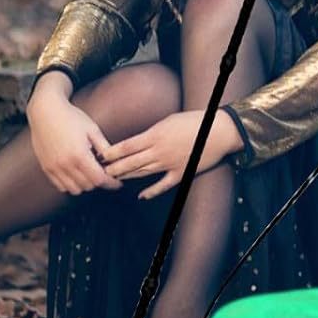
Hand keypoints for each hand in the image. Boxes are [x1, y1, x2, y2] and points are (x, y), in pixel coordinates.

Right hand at [27, 89, 118, 194]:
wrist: (45, 111)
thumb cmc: (70, 117)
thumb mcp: (92, 129)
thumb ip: (105, 148)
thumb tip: (116, 162)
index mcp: (79, 155)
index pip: (99, 179)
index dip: (111, 183)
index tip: (117, 182)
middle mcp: (65, 164)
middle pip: (88, 186)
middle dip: (99, 182)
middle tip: (104, 173)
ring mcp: (54, 167)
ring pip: (75, 189)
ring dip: (85, 185)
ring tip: (89, 173)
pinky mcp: (46, 168)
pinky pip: (61, 186)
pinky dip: (71, 184)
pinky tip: (76, 173)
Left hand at [99, 109, 235, 199]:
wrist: (218, 131)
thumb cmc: (195, 121)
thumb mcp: (169, 120)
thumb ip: (153, 132)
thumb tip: (139, 140)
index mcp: (155, 135)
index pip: (126, 146)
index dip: (111, 153)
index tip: (100, 156)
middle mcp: (159, 151)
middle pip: (130, 162)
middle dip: (113, 168)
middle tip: (100, 172)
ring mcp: (170, 164)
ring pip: (143, 173)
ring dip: (127, 177)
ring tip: (114, 180)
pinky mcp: (181, 173)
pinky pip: (163, 185)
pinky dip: (151, 191)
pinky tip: (141, 196)